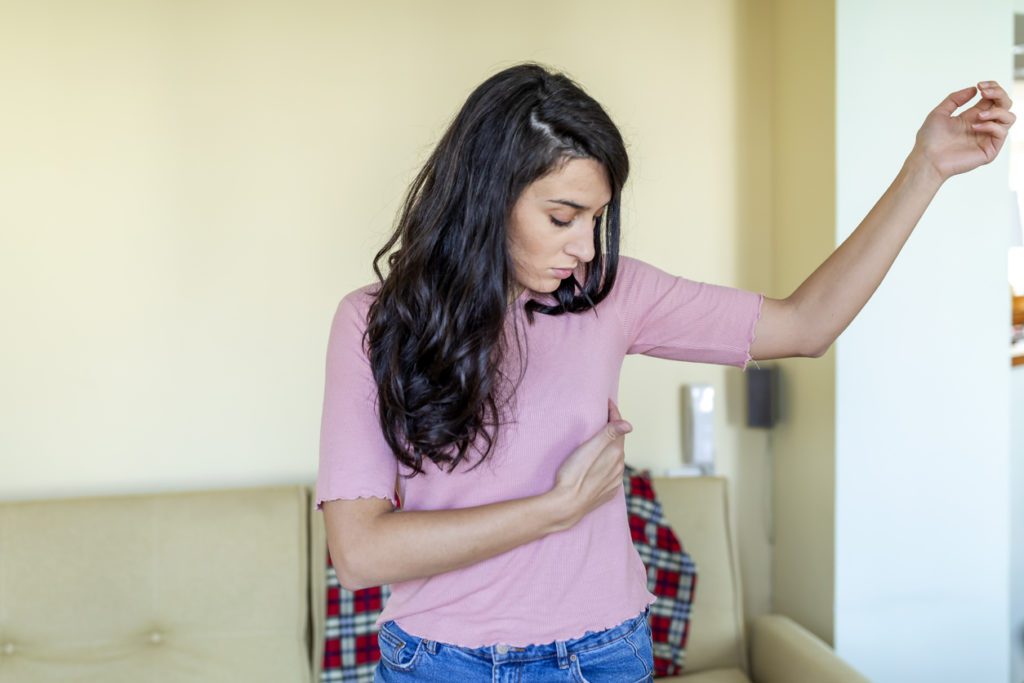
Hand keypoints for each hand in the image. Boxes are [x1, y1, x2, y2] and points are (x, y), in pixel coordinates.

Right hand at [549, 398, 632, 530]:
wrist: (566, 506)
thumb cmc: (573, 475)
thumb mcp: (589, 449)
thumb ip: (609, 434)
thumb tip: (629, 424)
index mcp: (615, 454)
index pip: (618, 428)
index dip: (614, 413)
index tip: (607, 402)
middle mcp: (618, 468)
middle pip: (618, 443)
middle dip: (613, 430)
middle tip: (603, 418)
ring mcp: (614, 482)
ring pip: (615, 459)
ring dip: (610, 448)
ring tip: (600, 440)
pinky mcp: (607, 493)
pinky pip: (612, 474)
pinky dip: (608, 464)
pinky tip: (599, 464)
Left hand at [912, 80, 1015, 181]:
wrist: (927, 159)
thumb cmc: (929, 140)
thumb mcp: (939, 113)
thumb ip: (955, 99)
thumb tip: (974, 89)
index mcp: (972, 117)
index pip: (992, 98)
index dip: (992, 88)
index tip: (980, 85)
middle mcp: (982, 126)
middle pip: (1005, 104)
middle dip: (999, 93)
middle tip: (984, 92)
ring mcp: (987, 138)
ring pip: (1009, 117)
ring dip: (997, 111)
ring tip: (979, 115)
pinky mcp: (990, 150)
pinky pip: (1001, 132)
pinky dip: (990, 126)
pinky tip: (974, 127)